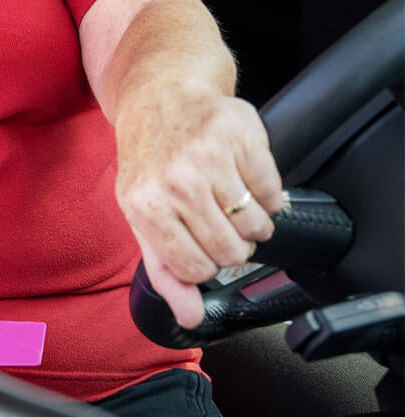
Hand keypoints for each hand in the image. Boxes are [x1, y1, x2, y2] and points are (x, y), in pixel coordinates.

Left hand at [114, 83, 284, 329]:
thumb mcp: (142, 216)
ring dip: (252, 222)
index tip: (199, 244)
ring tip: (231, 199)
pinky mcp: (242, 135)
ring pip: (258, 227)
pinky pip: (275, 193)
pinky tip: (244, 179)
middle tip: (216, 219)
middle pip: (232, 252)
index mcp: (146, 206)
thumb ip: (165, 272)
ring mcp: (209, 156)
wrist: (159, 97)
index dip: (205, 263)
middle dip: (231, 243)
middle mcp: (176, 181)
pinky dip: (268, 195)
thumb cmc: (150, 162)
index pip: (197, 270)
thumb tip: (192, 319)